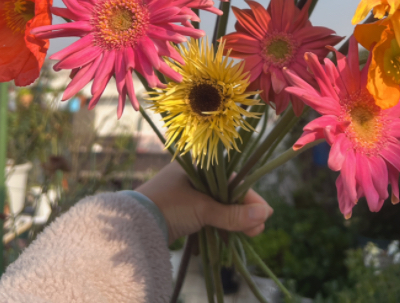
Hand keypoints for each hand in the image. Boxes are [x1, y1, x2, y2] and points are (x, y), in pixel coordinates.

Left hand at [136, 162, 273, 243]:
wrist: (133, 224)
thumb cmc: (167, 207)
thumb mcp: (203, 209)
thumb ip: (233, 214)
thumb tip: (265, 215)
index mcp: (197, 166)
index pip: (232, 179)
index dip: (250, 197)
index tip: (265, 213)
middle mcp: (194, 176)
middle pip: (228, 193)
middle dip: (245, 211)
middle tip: (257, 229)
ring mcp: (188, 194)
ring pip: (220, 205)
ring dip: (236, 219)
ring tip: (249, 233)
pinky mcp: (184, 210)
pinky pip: (210, 214)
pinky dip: (222, 223)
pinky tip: (232, 233)